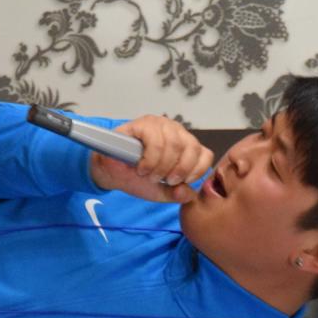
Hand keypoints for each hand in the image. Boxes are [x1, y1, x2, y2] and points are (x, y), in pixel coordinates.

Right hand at [90, 115, 212, 203]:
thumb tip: (189, 193)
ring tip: (149, 175)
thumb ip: (176, 194)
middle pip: (191, 148)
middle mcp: (176, 132)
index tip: (180, 182)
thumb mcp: (160, 191)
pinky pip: (155, 139)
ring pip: (174, 144)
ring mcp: (160, 125)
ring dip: (161, 165)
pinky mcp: (143, 123)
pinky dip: (150, 158)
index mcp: (185, 146)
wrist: (112, 172)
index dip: (196, 170)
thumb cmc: (137, 178)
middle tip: (163, 180)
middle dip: (177, 170)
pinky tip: (142, 167)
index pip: (205, 154)